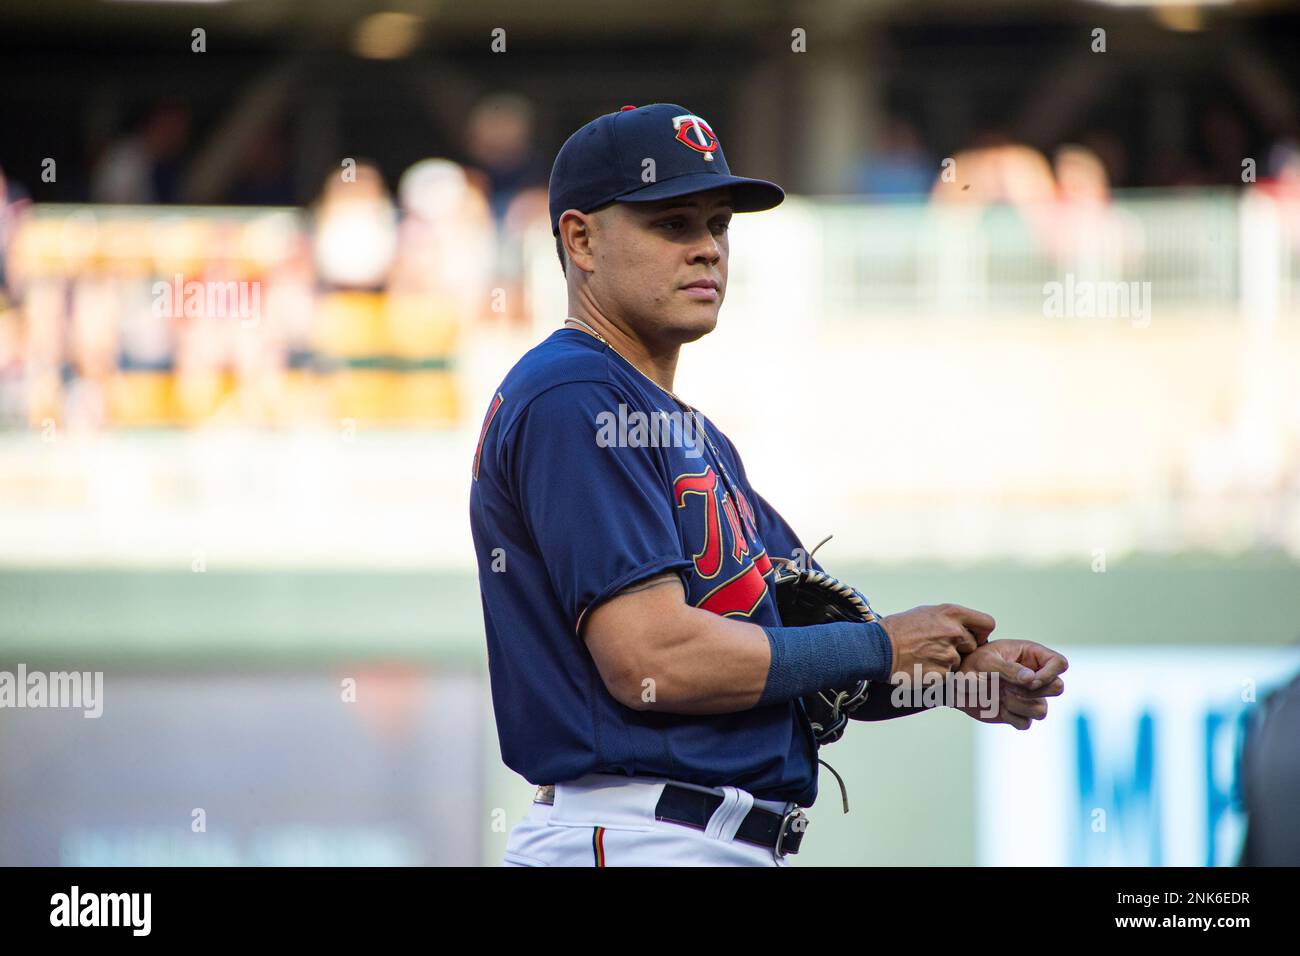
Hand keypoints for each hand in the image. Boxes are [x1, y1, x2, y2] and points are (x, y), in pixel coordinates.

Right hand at [879, 603, 996, 682]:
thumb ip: (951, 620)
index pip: (987, 624)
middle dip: (960, 649)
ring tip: (924, 657)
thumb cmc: (899, 628)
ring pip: (959, 662)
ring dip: (946, 663)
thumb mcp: (927, 613)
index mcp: (952, 613)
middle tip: (938, 649)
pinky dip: (937, 674)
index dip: (981, 633)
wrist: (878, 648)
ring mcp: (949, 654)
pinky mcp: (942, 674)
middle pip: (973, 646)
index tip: (971, 637)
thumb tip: (968, 629)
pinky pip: (948, 676)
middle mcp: (954, 632)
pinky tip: (921, 667)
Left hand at [951, 639, 1067, 729]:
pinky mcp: (1017, 713)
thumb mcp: (987, 661)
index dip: (1051, 673)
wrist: (954, 685)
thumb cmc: (970, 664)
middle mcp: (1033, 676)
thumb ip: (1009, 669)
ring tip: (1002, 696)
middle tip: (1011, 687)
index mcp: (1031, 656)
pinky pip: (1026, 723)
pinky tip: (998, 707)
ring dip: (1021, 706)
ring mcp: (1026, 696)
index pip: (1060, 663)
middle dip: (1035, 692)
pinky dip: (1012, 718)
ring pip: (1042, 710)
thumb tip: (1031, 679)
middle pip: (1057, 688)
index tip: (1030, 679)